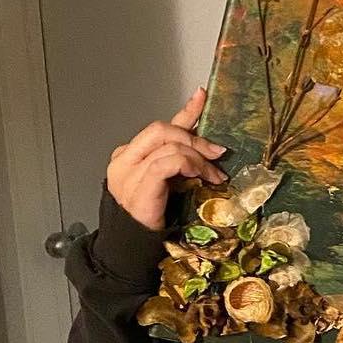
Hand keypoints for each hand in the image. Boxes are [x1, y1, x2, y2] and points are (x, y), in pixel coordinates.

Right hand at [106, 87, 228, 230]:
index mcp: (130, 154)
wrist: (133, 246)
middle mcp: (124, 159)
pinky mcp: (138, 188)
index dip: (185, 110)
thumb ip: (182, 160)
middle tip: (218, 152)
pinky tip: (200, 176)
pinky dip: (188, 165)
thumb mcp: (171, 181)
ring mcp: (127, 173)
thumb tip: (211, 145)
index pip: (160, 127)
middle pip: (161, 129)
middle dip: (195, 137)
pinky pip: (165, 164)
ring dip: (198, 158)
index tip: (202, 95)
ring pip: (167, 146)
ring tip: (214, 174)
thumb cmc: (153, 215)